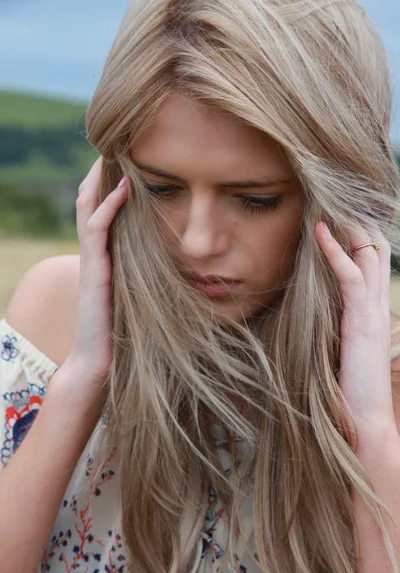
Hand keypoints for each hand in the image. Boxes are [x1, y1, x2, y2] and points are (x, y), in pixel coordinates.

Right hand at [65, 157, 128, 390]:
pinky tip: (125, 185)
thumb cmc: (124, 332)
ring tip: (116, 151)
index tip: (133, 159)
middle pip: (90, 200)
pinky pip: (97, 228)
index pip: (102, 209)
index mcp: (105, 256)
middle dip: (101, 171)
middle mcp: (94, 253)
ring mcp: (91, 260)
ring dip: (101, 177)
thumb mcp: (138, 294)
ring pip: (88, 206)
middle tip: (119, 144)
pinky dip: (109, 203)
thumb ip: (146, 274)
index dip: (111, 183)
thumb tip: (176, 261)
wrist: (100, 362)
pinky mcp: (94, 271)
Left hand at [315, 220, 395, 445]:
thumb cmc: (348, 388)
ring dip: (350, 227)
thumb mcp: (341, 348)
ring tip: (330, 204)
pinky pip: (351, 276)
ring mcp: (373, 313)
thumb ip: (335, 326)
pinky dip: (334, 251)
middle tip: (336, 199)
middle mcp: (378, 306)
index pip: (373, 263)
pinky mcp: (361, 322)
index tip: (338, 215)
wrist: (364, 420)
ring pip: (369, 255)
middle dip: (359, 221)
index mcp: (372, 312)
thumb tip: (314, 312)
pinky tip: (320, 232)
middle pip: (377, 250)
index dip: (360, 236)